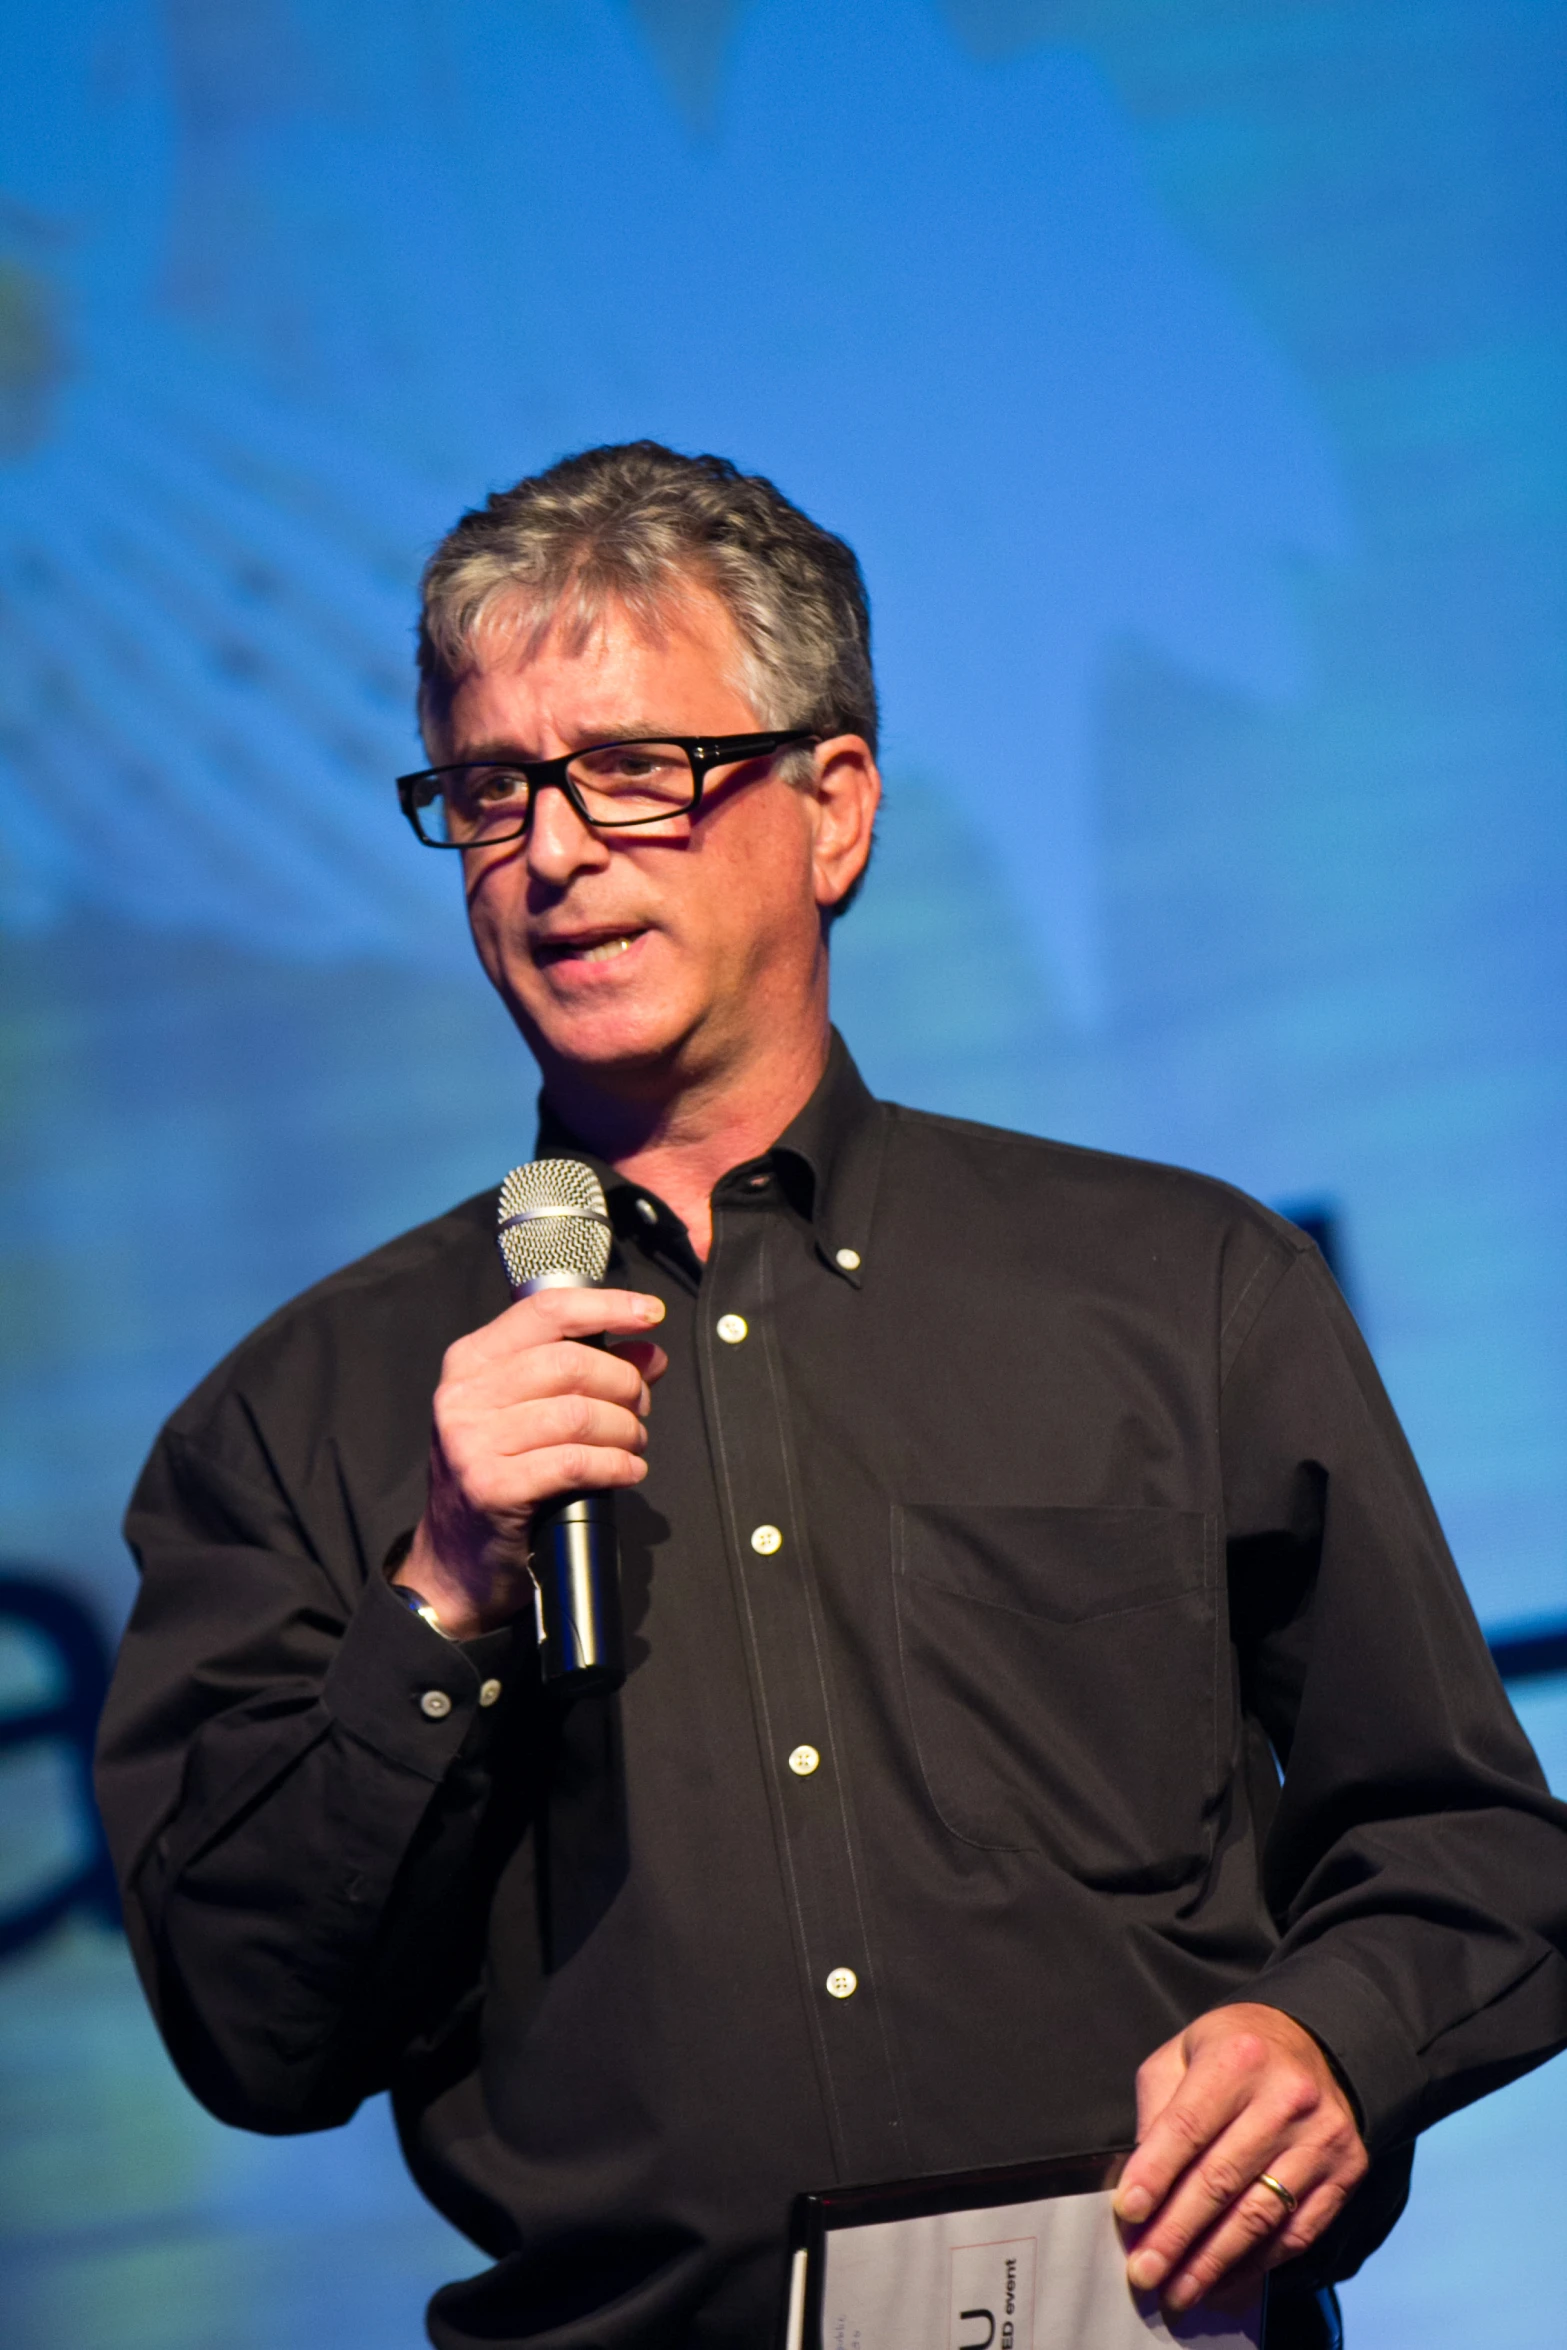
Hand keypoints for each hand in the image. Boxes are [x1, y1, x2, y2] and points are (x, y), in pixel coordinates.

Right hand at [394, 1287, 667, 1638]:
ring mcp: (472, 1441)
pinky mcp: (491, 1486)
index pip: (546, 1310)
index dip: (607, 1306)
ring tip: (633, 1444)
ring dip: (625, 1429)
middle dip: (624, 1383)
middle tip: (642, 1406)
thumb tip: (648, 1352)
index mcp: (471, 1360)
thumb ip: (586, 1374)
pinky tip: (627, 1472)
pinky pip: (575, 1462)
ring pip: (579, 1413)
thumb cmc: (499, 1475)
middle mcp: (464, 1394)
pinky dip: (616, 1465)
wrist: (454, 1560)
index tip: (651, 1313)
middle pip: (571, 1362)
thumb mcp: (531, 1412)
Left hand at [1112, 2003, 1366, 2316]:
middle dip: (1177, 2233)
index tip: (1128, 2214)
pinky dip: (1256, 2263)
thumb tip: (1140, 2179)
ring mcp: (1322, 2137)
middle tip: (1145, 2270)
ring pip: (1259, 2215)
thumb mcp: (1184, 2052)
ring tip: (1179, 2289)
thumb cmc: (1235, 2052)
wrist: (1315, 2045)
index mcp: (1238, 2057)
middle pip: (1222, 2179)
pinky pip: (1297, 2232)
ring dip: (1213, 2261)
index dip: (1155, 2175)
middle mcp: (1286, 2097)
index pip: (1188, 2127)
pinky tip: (1224, 2279)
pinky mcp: (1347, 2171)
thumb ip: (1159, 2107)